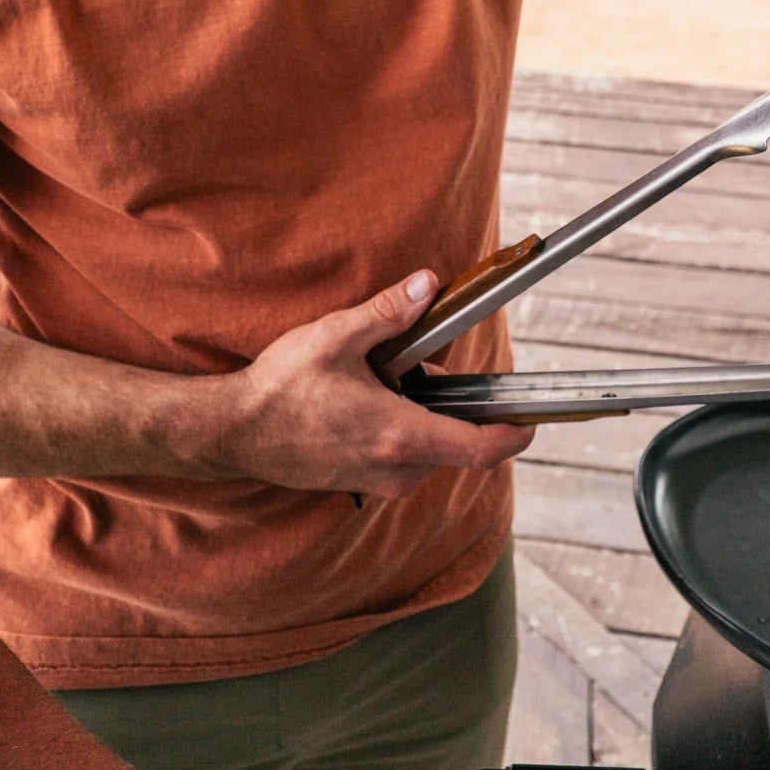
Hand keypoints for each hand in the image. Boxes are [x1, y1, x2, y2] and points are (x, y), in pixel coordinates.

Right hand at [222, 271, 533, 497]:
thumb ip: (388, 314)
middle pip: (454, 438)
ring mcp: (379, 481)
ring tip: (373, 378)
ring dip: (418, 411)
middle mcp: (397, 469)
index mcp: (400, 435)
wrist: (235, 433)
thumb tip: (428, 286)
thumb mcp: (336, 337)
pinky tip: (360, 399)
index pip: (480, 448)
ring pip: (427, 445)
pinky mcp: (363, 482)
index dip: (515, 435)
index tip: (533, 419)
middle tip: (408, 362)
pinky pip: (402, 454)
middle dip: (446, 399)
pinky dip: (398, 425)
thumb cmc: (282, 388)